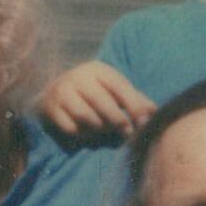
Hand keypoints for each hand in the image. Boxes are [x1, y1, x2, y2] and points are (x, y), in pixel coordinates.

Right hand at [37, 61, 155, 145]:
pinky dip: (83, 136)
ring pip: (86, 117)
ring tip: (105, 131)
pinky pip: (72, 129)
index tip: (143, 122)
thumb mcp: (112, 89)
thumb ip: (135, 99)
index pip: (119, 86)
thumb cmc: (93, 92)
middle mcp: (78, 77)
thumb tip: (154, 112)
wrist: (54, 92)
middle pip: (102, 103)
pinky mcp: (51, 109)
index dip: (134, 105)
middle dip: (118, 121)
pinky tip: (88, 135)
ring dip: (100, 129)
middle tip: (127, 133)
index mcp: (97, 70)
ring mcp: (62, 92)